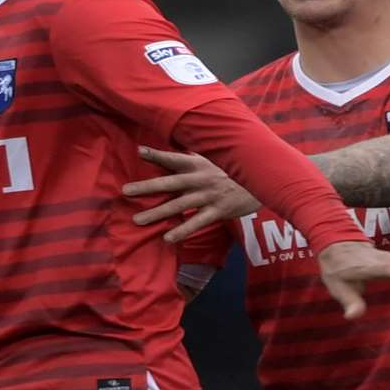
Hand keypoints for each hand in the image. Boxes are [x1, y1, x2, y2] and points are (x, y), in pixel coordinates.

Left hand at [122, 147, 262, 243]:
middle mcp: (201, 179)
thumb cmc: (233, 172)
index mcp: (199, 164)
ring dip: (157, 213)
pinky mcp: (218, 211)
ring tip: (138, 220)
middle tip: (125, 191)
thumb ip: (192, 157)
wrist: (264, 183)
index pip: (174, 158)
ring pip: (179, 205)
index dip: (157, 154)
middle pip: (170, 182)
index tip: (139, 152)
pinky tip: (168, 238)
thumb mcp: (214, 160)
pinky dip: (183, 230)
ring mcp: (209, 196)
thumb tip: (173, 153)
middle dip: (146, 187)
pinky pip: (198, 222)